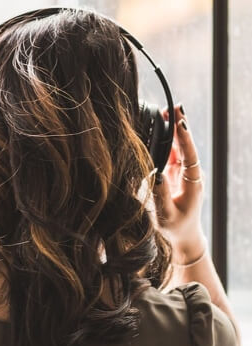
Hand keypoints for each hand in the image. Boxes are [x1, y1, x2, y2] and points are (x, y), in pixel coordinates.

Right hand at [152, 104, 206, 258]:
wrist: (184, 235)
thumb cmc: (175, 227)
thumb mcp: (167, 214)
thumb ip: (161, 194)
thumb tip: (154, 173)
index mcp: (193, 182)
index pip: (190, 155)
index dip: (185, 138)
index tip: (180, 122)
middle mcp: (191, 174)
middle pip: (186, 146)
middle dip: (180, 126)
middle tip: (174, 107)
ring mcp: (185, 172)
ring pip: (180, 147)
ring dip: (174, 130)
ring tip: (167, 112)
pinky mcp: (176, 173)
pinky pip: (173, 154)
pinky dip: (168, 140)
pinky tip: (162, 129)